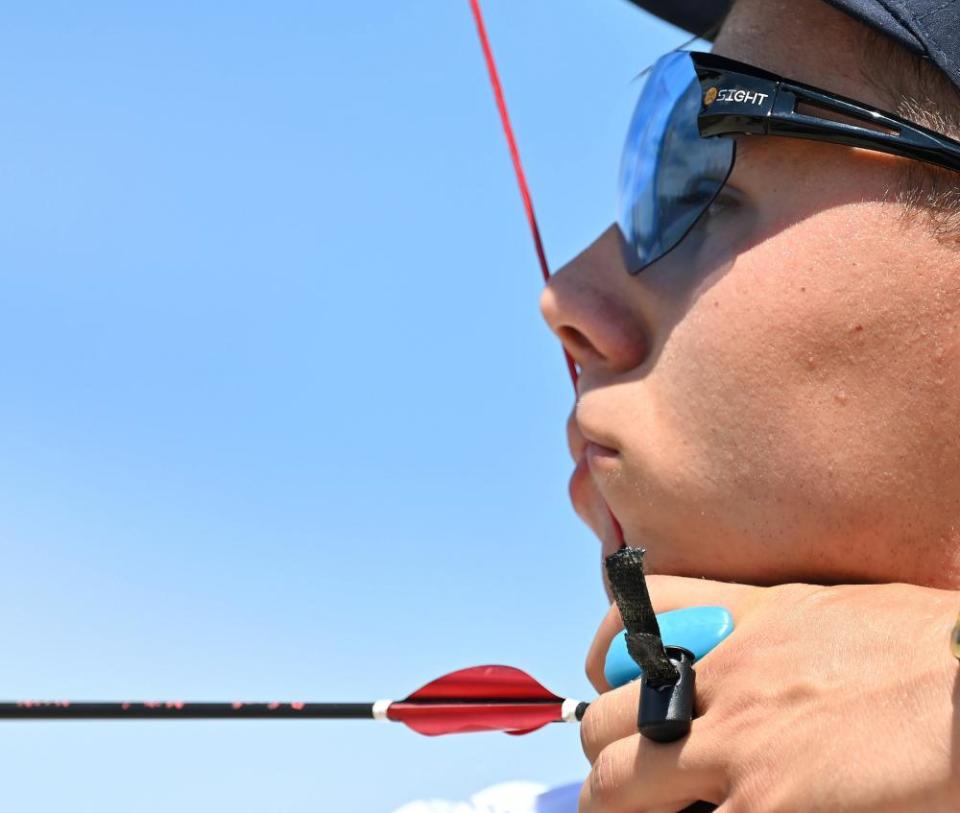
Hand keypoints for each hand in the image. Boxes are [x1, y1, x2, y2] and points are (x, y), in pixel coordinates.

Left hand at [579, 578, 959, 811]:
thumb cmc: (927, 650)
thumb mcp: (829, 614)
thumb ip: (768, 635)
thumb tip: (745, 667)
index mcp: (740, 623)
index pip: (629, 618)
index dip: (607, 659)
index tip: (620, 689)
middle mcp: (721, 681)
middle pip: (604, 720)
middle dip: (605, 756)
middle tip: (629, 780)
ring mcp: (737, 749)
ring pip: (616, 787)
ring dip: (619, 807)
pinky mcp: (766, 808)